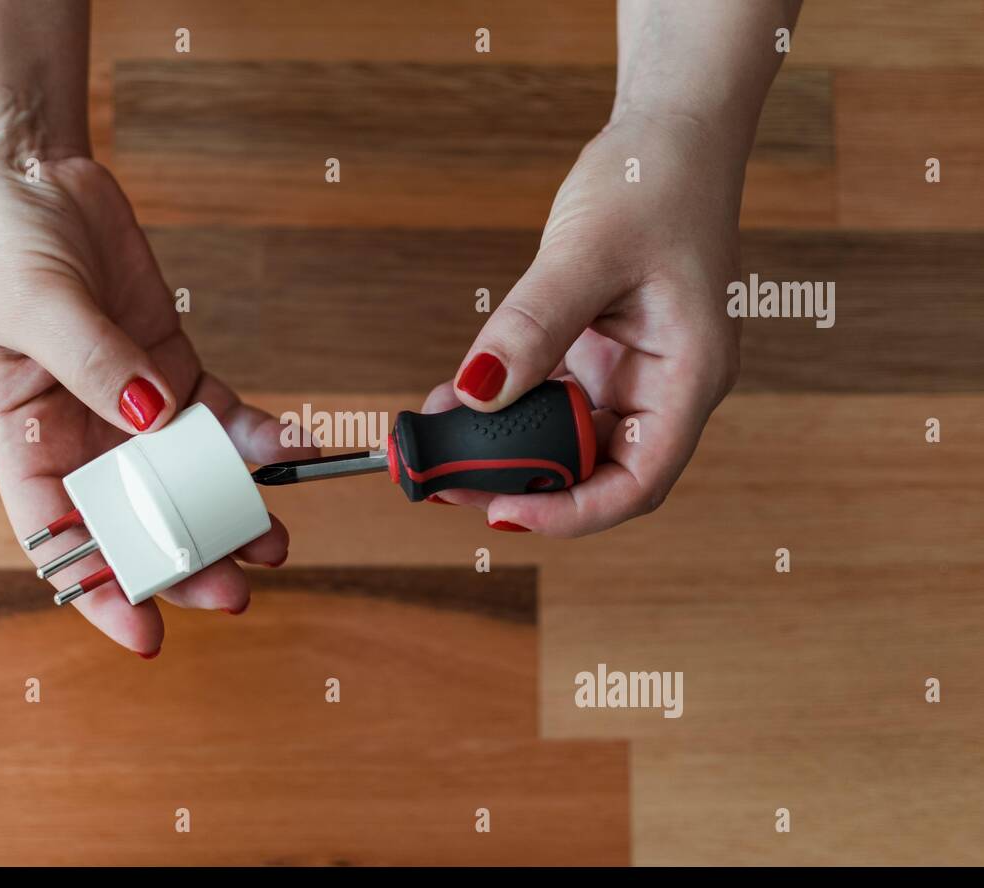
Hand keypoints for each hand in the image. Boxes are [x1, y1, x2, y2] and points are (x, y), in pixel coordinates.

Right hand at [0, 157, 293, 654]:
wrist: (31, 176)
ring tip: (273, 539)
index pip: (59, 539)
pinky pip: (219, 417)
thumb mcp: (31, 305)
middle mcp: (81, 437)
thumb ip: (94, 364)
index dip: (101, 591)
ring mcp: (133, 405)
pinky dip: (252, 438)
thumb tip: (155, 419)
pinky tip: (284, 449)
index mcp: (25, 441)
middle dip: (186, 557)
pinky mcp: (172, 369)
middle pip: (138, 519)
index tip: (147, 633)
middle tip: (235, 588)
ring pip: (188, 479)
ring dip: (231, 511)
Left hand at [426, 114, 742, 533]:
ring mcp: (633, 374)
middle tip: (442, 475)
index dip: (571, 513)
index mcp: (690, 376)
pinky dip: (504, 405)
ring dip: (502, 447)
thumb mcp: (588, 250)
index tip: (499, 512)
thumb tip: (478, 393)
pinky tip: (456, 398)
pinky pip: (549, 400)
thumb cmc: (651, 180)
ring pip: (565, 441)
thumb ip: (534, 325)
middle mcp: (665, 387)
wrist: (669, 134)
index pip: (637, 482)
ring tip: (437, 440)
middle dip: (518, 483)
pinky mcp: (601, 356)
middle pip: (595, 472)